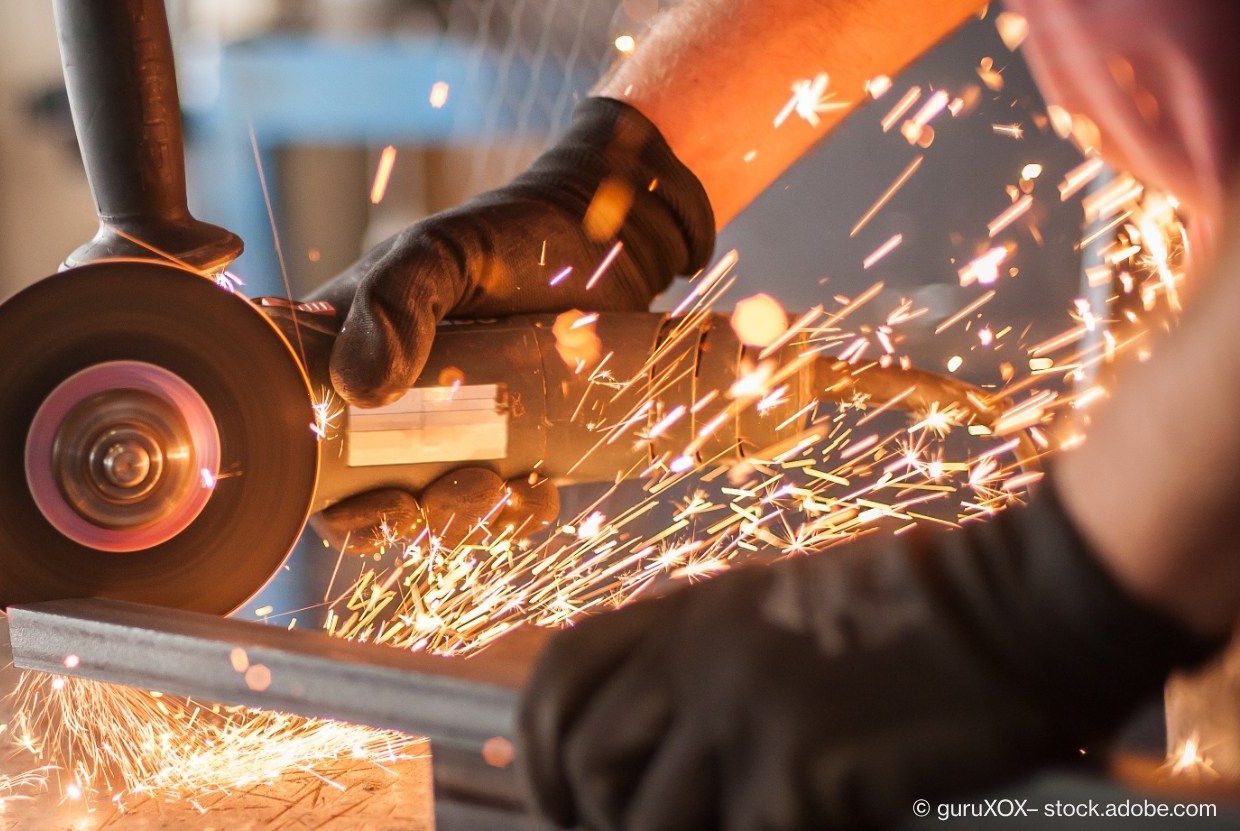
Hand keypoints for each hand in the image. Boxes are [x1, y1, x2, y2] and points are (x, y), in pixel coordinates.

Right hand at [307, 97, 714, 552]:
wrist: (600, 239)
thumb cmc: (503, 235)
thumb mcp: (436, 252)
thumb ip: (392, 300)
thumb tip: (359, 388)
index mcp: (346, 364)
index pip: (310, 454)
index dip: (337, 505)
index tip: (384, 502)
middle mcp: (390, 410)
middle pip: (369, 502)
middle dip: (404, 522)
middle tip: (446, 499)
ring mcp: (452, 436)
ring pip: (438, 513)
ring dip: (465, 521)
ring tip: (504, 489)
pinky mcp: (510, 453)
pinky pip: (504, 509)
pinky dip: (519, 514)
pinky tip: (538, 488)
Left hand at [517, 482, 1221, 828]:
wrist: (1019, 608)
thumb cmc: (916, 618)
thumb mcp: (781, 609)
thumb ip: (707, 658)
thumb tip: (651, 737)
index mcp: (690, 613)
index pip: (561, 677)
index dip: (537, 748)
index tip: (551, 799)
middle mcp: (699, 658)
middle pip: (590, 760)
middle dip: (592, 818)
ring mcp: (745, 714)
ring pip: (649, 819)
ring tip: (730, 824)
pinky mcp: (800, 773)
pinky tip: (813, 826)